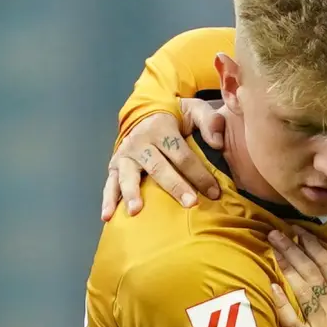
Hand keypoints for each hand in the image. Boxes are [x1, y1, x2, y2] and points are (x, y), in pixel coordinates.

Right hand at [101, 98, 225, 220]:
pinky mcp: (115, 166)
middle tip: (190, 203)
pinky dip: (108, 200)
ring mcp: (125, 155)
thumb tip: (218, 144)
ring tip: (136, 211)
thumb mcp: (195, 110)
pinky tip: (108, 216)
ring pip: (129, 176)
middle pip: (158, 168)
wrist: (145, 111)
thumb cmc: (177, 116)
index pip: (182, 155)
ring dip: (132, 193)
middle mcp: (140, 142)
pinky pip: (110, 184)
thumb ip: (210, 122)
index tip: (214, 192)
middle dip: (175, 186)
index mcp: (161, 129)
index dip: (200, 174)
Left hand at [269, 227, 326, 326]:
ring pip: (299, 289)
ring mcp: (317, 323)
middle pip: (310, 272)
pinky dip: (281, 302)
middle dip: (293, 249)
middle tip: (276, 232)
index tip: (300, 231)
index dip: (313, 246)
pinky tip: (271, 285)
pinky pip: (290, 319)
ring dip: (285, 266)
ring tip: (272, 248)